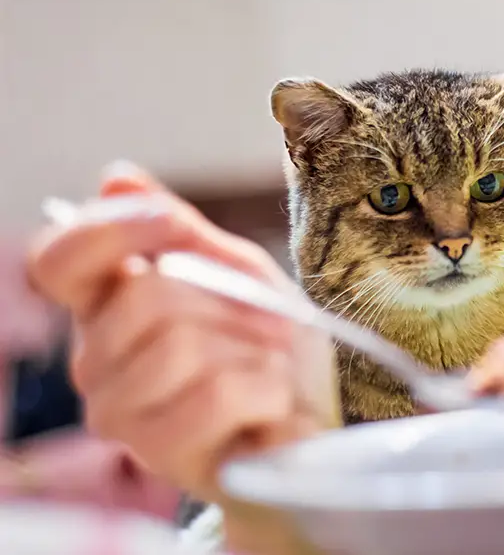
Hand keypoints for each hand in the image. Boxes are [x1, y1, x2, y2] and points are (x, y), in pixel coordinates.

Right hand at [27, 163, 338, 551]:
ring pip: (180, 347)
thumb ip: (182, 233)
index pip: (60, 259)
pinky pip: (216, 395)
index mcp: (109, 308)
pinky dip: (266, 388)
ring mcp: (121, 415)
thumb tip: (116, 178)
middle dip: (232, 303)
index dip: (114, 228)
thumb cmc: (272, 347)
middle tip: (269, 326)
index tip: (173, 223)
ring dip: (255, 348)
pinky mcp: (161, 457)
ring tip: (270, 367)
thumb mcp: (239, 274)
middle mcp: (96, 362)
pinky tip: (272, 403)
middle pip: (145, 298)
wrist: (313, 417)